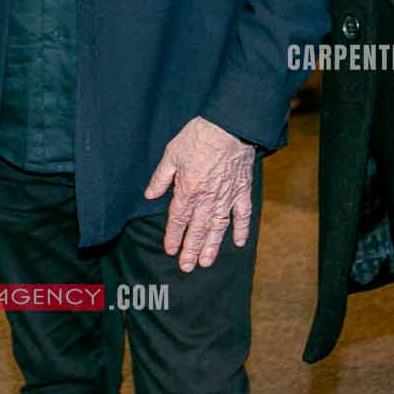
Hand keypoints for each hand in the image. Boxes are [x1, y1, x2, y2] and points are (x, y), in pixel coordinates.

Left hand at [142, 115, 255, 272]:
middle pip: (197, 229)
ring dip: (212, 246)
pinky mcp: (243, 190)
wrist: (229, 126)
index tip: (171, 250)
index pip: (178, 219)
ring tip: (206, 262)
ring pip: (218, 227)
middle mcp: (207, 199)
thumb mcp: (171, 154)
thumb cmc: (198, 137)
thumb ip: (161, 178)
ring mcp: (227, 196)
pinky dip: (241, 229)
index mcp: (188, 190)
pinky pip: (242, 214)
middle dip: (191, 249)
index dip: (174, 236)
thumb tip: (150, 195)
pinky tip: (239, 242)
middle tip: (187, 267)